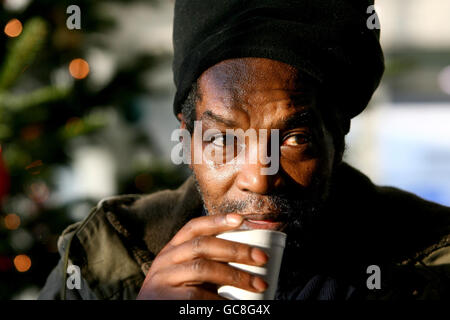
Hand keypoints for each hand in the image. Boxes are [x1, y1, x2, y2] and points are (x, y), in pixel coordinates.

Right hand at [136, 213, 268, 298]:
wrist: (152, 316)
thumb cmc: (178, 296)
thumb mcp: (188, 275)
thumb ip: (208, 263)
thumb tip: (249, 256)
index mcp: (172, 250)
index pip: (193, 227)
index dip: (217, 220)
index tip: (241, 219)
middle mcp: (165, 260)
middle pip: (202, 245)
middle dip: (236, 250)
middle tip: (262, 258)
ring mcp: (162, 279)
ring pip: (202, 268)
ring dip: (235, 276)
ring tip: (258, 285)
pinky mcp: (164, 299)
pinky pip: (197, 296)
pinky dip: (220, 300)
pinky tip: (234, 304)